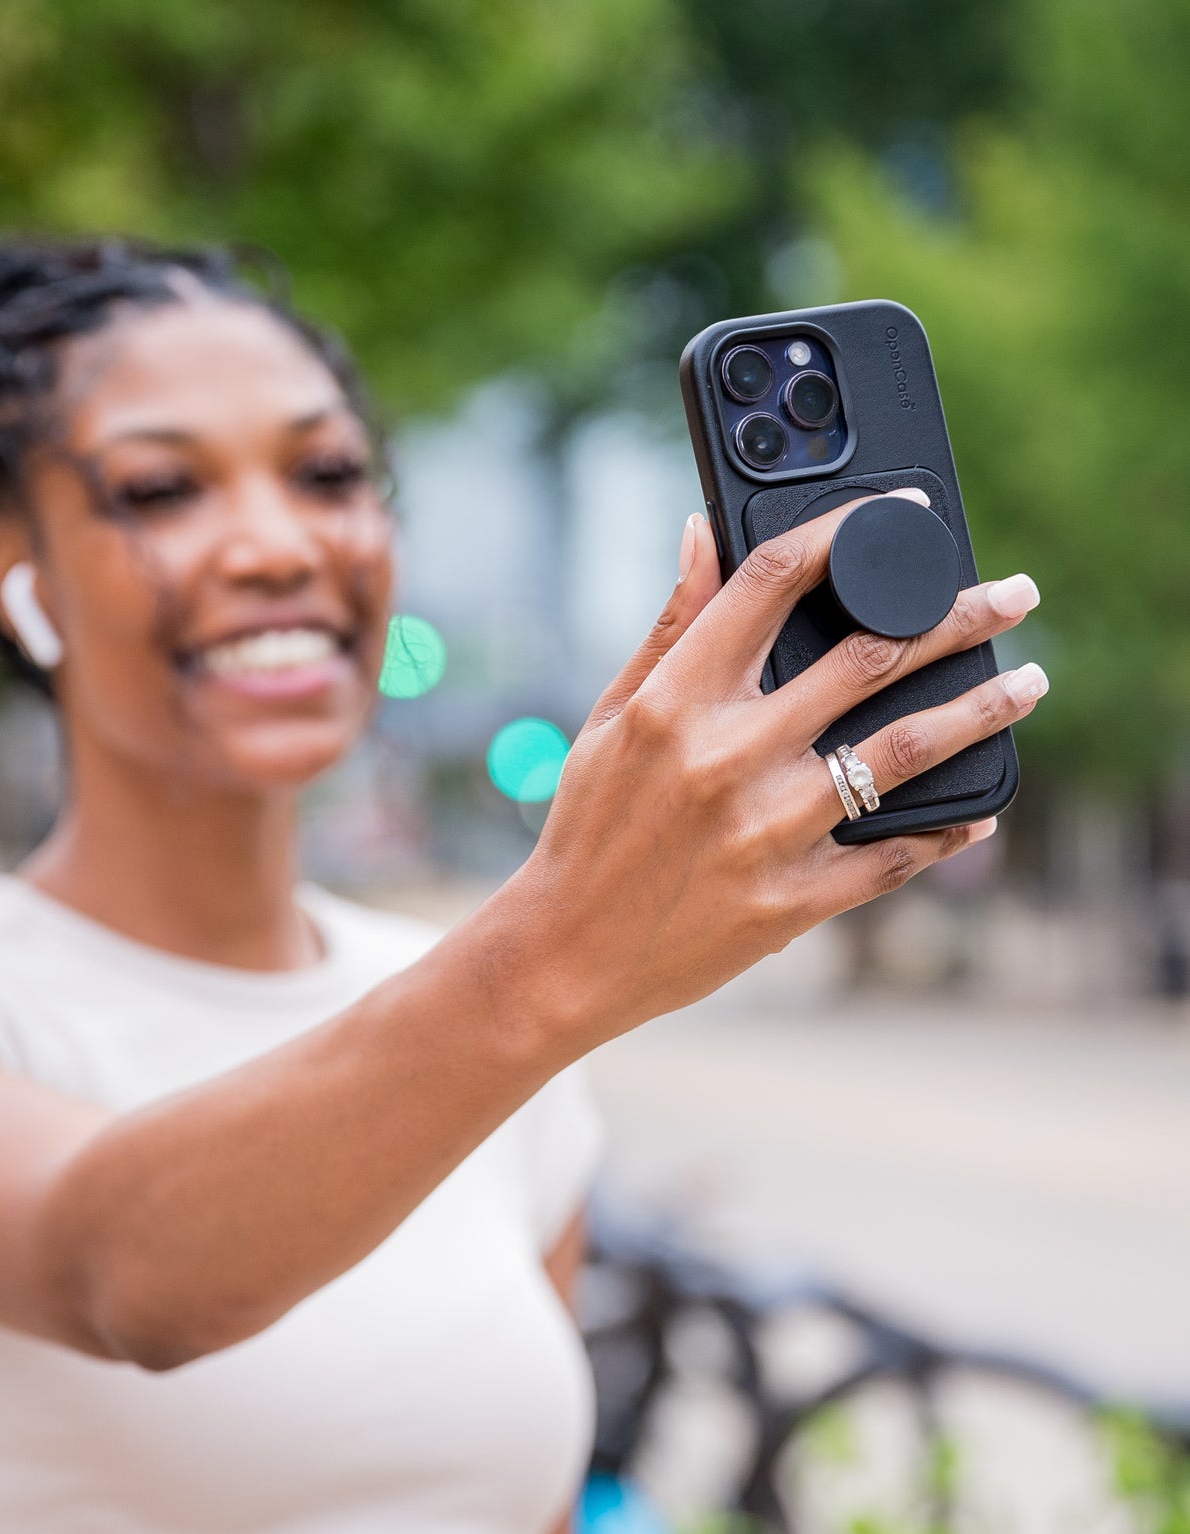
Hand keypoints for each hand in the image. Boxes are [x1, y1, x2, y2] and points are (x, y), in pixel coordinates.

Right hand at [510, 492, 1042, 1044]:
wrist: (567, 955)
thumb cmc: (589, 828)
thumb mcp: (611, 716)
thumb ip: (671, 626)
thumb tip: (704, 532)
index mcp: (675, 700)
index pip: (773, 582)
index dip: (849, 533)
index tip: (905, 514)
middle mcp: (727, 756)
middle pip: (870, 658)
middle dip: (958, 616)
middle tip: (1014, 595)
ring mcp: (766, 831)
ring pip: (903, 751)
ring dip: (980, 709)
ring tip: (1028, 683)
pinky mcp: (792, 899)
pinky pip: (893, 854)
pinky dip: (945, 829)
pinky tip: (980, 808)